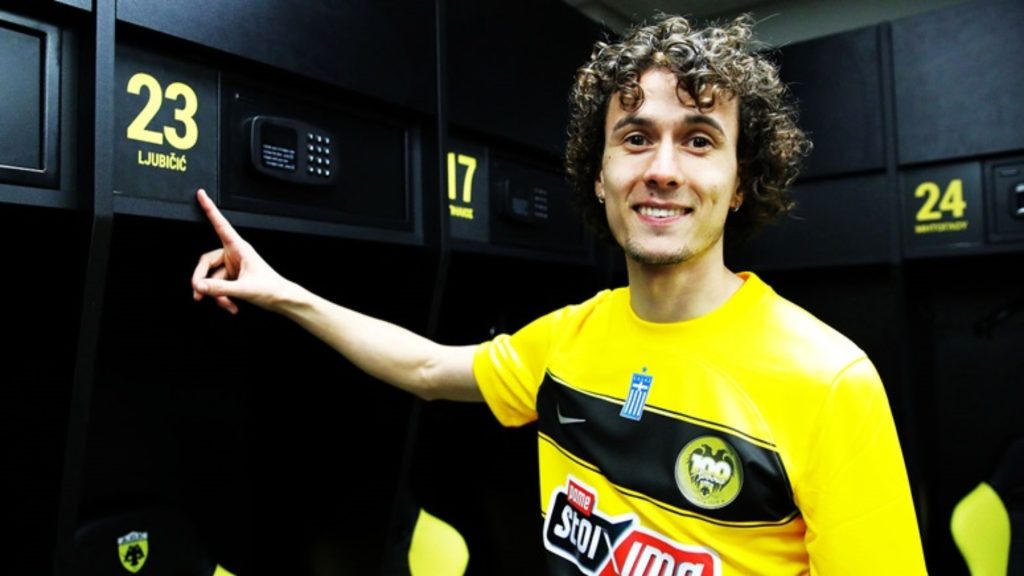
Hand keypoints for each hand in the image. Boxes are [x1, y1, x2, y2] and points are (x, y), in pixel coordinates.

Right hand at [191, 188, 287, 313]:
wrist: (282, 300)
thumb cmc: (271, 289)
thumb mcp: (244, 289)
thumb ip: (220, 288)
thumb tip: (199, 286)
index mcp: (239, 248)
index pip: (221, 224)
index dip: (210, 209)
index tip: (202, 194)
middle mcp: (234, 255)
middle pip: (206, 262)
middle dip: (201, 279)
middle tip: (198, 294)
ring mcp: (233, 267)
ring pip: (212, 278)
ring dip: (216, 294)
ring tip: (226, 303)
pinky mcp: (233, 278)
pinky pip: (218, 286)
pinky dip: (222, 297)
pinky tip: (231, 305)